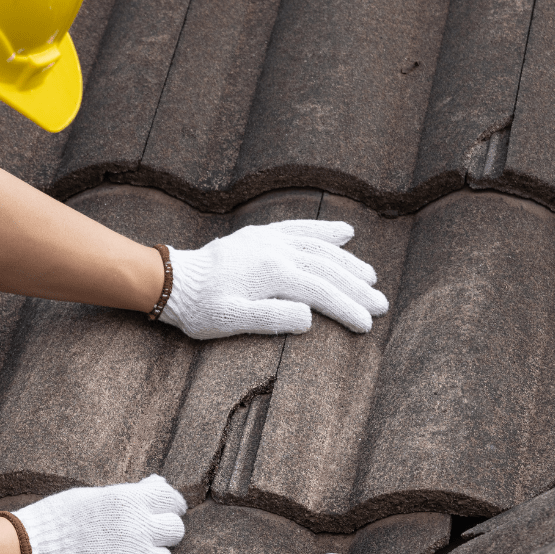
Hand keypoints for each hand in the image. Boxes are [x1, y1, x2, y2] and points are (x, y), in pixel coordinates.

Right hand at [16, 475, 186, 553]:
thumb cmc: (54, 522)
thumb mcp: (93, 497)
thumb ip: (130, 493)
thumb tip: (157, 482)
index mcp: (131, 502)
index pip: (173, 501)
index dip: (169, 508)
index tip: (164, 514)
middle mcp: (140, 529)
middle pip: (175, 531)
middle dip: (161, 534)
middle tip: (143, 539)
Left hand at [160, 221, 388, 338]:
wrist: (172, 281)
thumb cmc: (201, 307)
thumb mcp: (231, 321)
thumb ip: (271, 318)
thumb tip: (309, 316)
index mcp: (273, 273)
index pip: (321, 291)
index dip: (347, 308)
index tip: (367, 325)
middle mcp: (277, 250)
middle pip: (328, 269)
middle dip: (357, 288)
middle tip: (381, 305)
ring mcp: (271, 239)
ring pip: (320, 248)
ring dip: (349, 262)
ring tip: (371, 277)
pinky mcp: (263, 235)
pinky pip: (301, 228)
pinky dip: (325, 231)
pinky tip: (346, 233)